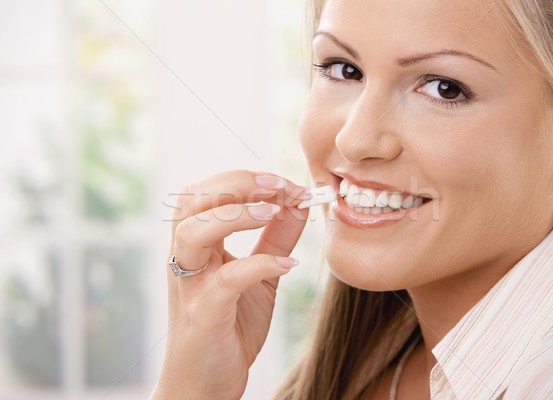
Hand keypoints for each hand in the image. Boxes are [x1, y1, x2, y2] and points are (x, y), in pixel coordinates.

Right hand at [151, 170, 309, 399]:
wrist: (205, 384)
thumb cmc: (229, 327)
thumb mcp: (259, 275)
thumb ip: (275, 239)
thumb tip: (298, 203)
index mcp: (196, 245)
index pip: (206, 193)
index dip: (244, 180)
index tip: (286, 183)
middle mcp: (186, 259)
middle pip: (192, 201)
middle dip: (236, 184)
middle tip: (278, 185)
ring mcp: (191, 286)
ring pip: (194, 232)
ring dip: (236, 214)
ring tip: (274, 211)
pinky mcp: (204, 315)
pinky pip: (226, 280)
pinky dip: (258, 265)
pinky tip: (288, 265)